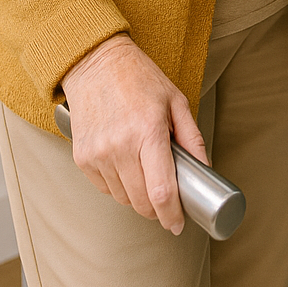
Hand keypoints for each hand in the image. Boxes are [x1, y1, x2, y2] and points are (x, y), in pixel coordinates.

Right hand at [60, 34, 207, 233]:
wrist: (95, 63)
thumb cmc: (139, 78)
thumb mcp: (175, 101)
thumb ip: (192, 138)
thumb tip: (205, 170)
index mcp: (148, 131)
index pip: (161, 191)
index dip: (172, 215)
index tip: (178, 223)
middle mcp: (120, 146)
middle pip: (142, 202)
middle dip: (158, 209)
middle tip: (166, 198)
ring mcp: (98, 154)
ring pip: (123, 199)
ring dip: (138, 196)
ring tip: (144, 170)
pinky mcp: (82, 158)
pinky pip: (105, 189)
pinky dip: (119, 186)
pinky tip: (125, 164)